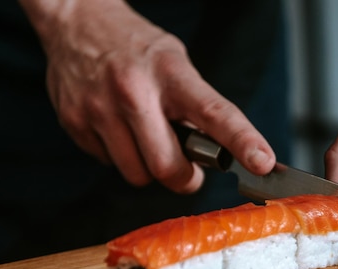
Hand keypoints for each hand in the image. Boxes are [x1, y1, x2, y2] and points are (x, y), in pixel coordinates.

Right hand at [20, 0, 274, 192]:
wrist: (77, 22)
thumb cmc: (139, 50)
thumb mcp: (177, 65)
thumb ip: (196, 108)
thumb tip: (219, 156)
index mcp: (171, 74)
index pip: (215, 114)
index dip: (242, 141)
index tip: (263, 163)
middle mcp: (134, 91)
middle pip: (167, 166)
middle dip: (183, 178)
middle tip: (187, 171)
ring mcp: (99, 108)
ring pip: (137, 174)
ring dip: (149, 169)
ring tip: (145, 137)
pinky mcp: (74, 122)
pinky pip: (109, 165)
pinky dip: (120, 157)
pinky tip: (118, 129)